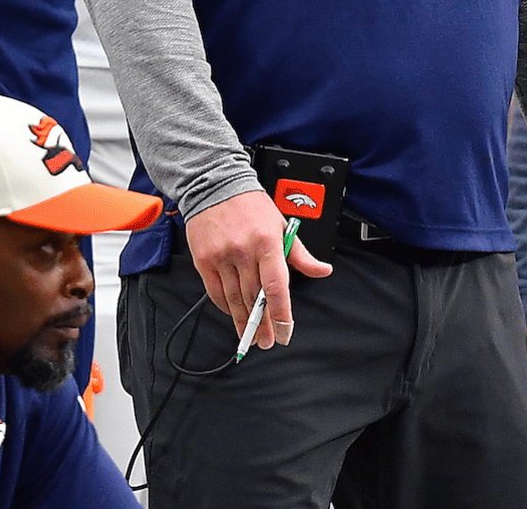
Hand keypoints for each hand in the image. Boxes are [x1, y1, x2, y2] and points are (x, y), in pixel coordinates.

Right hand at [185, 190, 331, 349]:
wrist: (215, 184)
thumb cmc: (250, 204)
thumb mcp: (281, 223)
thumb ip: (300, 253)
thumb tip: (322, 270)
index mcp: (267, 241)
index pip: (276, 286)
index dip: (281, 314)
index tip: (285, 332)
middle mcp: (243, 251)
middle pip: (254, 298)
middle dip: (263, 325)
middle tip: (269, 341)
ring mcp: (221, 257)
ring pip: (235, 300)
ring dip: (244, 323)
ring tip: (251, 338)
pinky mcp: (204, 260)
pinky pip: (216, 292)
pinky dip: (226, 307)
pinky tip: (235, 315)